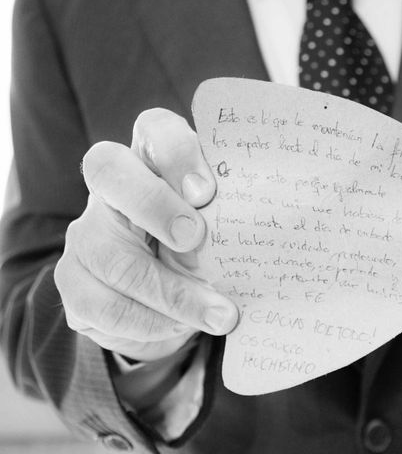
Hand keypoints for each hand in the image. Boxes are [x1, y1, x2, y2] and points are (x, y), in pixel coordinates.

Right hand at [54, 109, 236, 361]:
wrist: (158, 297)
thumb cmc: (201, 247)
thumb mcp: (220, 227)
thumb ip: (232, 219)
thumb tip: (273, 238)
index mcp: (153, 159)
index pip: (155, 128)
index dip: (177, 153)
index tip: (207, 192)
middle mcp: (111, 188)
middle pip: (109, 169)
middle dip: (154, 204)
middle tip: (197, 241)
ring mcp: (85, 233)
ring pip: (111, 255)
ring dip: (171, 292)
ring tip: (220, 315)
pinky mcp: (74, 282)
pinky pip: (103, 306)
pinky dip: (150, 322)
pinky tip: (181, 327)